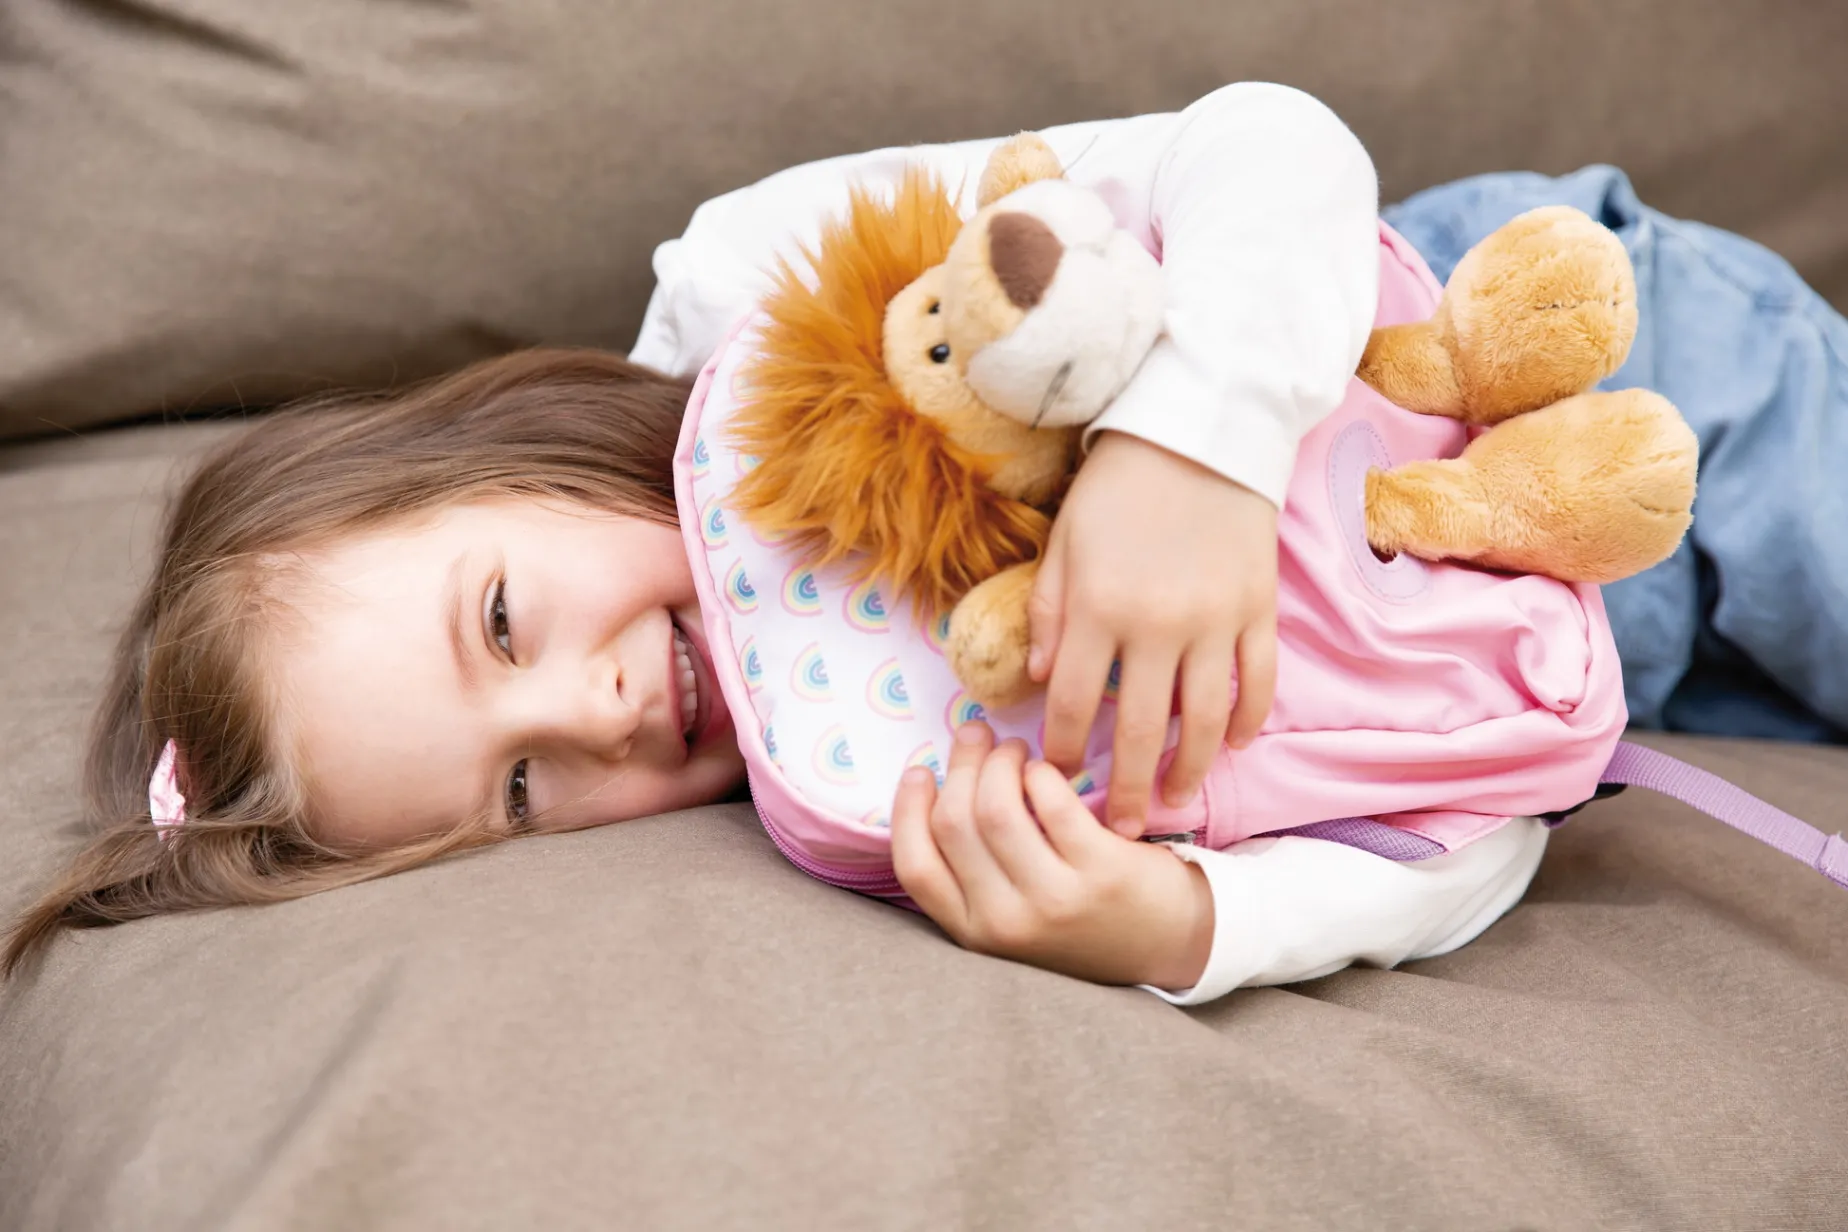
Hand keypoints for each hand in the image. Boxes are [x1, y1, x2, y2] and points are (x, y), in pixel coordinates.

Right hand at [891, 722, 1214, 990]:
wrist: (1169, 943)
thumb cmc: (1082, 919)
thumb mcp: (1013, 918)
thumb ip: (974, 874)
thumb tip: (939, 788)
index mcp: (975, 935)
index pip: (916, 866)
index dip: (907, 810)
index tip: (921, 771)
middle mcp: (1007, 924)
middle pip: (954, 823)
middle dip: (960, 766)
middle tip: (976, 737)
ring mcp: (1054, 901)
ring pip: (996, 807)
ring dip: (1000, 761)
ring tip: (1013, 749)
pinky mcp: (1101, 873)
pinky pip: (1052, 802)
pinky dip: (1043, 772)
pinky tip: (1048, 770)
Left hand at [1029, 431, 1278, 835]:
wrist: (1198, 432)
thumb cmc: (1118, 486)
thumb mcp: (1065, 542)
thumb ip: (1051, 613)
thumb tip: (1043, 680)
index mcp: (1099, 609)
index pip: (1075, 705)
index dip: (1064, 751)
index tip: (1058, 779)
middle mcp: (1157, 627)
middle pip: (1138, 731)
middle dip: (1124, 788)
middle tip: (1116, 829)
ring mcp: (1214, 623)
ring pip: (1203, 721)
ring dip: (1188, 771)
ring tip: (1174, 801)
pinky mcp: (1258, 611)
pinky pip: (1256, 683)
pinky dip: (1247, 720)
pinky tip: (1232, 745)